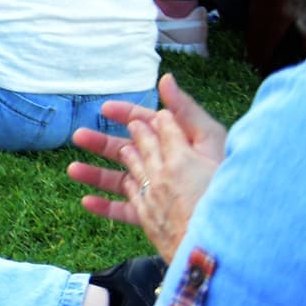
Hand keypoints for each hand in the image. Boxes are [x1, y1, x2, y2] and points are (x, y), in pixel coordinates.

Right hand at [70, 74, 227, 258]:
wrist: (233, 225)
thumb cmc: (224, 178)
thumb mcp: (207, 138)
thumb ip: (184, 110)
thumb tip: (165, 80)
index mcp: (176, 145)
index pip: (146, 124)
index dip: (125, 114)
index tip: (105, 109)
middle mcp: (163, 166)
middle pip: (125, 150)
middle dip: (101, 142)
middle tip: (78, 136)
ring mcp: (155, 191)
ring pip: (119, 180)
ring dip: (94, 174)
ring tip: (72, 170)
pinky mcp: (151, 216)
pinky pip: (123, 210)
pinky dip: (104, 207)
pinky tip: (87, 202)